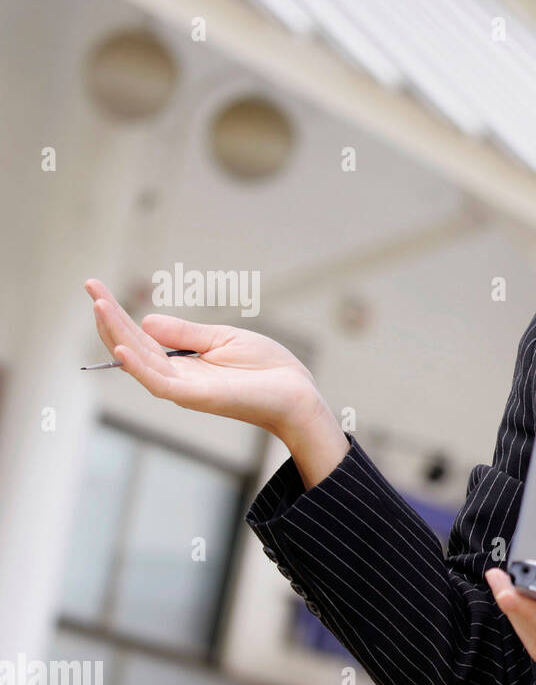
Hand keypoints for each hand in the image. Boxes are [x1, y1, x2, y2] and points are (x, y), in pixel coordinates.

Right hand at [85, 278, 321, 438]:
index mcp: (183, 362)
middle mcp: (178, 377)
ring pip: (139, 362)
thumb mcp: (223, 339)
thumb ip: (185, 332)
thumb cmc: (267, 369)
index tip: (98, 288)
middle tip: (90, 287)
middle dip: (109, 318)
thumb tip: (146, 321)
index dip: (118, 315)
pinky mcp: (197, 397)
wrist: (297, 393)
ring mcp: (185, 388)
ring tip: (99, 306)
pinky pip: (160, 384)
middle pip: (133, 347)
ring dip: (116, 335)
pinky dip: (139, 369)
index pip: (141, 337)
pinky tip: (122, 349)